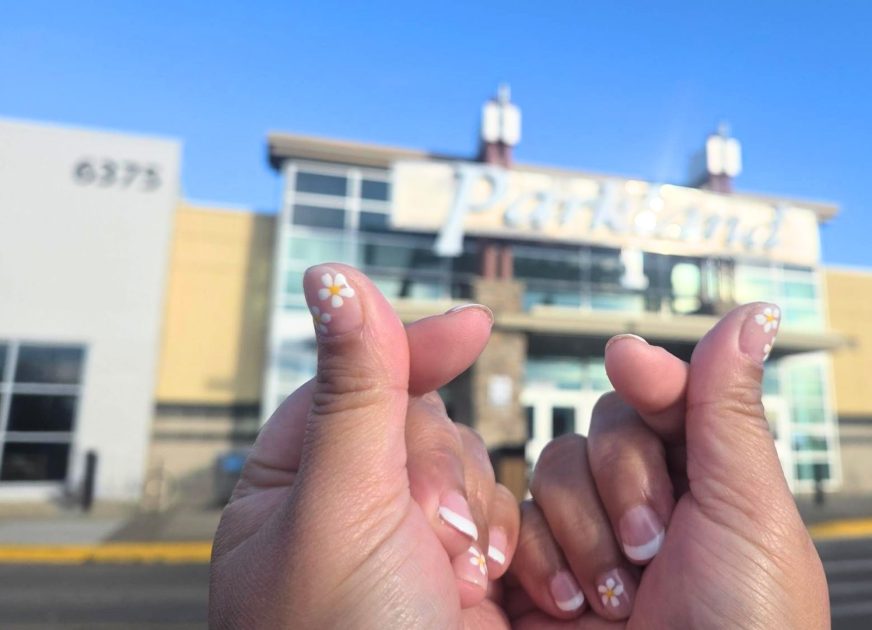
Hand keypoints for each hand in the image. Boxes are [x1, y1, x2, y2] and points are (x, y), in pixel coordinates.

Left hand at [209, 264, 519, 627]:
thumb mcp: (342, 504)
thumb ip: (355, 387)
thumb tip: (335, 279)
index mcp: (287, 488)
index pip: (350, 383)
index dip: (409, 349)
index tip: (473, 327)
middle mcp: (347, 511)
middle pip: (421, 420)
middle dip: (439, 470)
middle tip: (430, 533)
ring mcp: (412, 543)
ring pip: (473, 464)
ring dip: (477, 512)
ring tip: (459, 575)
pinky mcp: (469, 574)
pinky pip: (510, 511)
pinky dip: (512, 539)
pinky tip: (496, 584)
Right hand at [507, 303, 828, 627]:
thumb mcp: (749, 512)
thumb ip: (728, 410)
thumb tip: (752, 312)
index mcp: (711, 485)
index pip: (664, 399)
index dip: (651, 382)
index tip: (633, 367)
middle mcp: (648, 508)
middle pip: (600, 429)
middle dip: (624, 485)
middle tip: (655, 548)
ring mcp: (593, 544)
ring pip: (551, 471)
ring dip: (583, 533)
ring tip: (619, 598)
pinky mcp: (542, 579)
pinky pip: (514, 526)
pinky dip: (538, 559)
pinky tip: (573, 605)